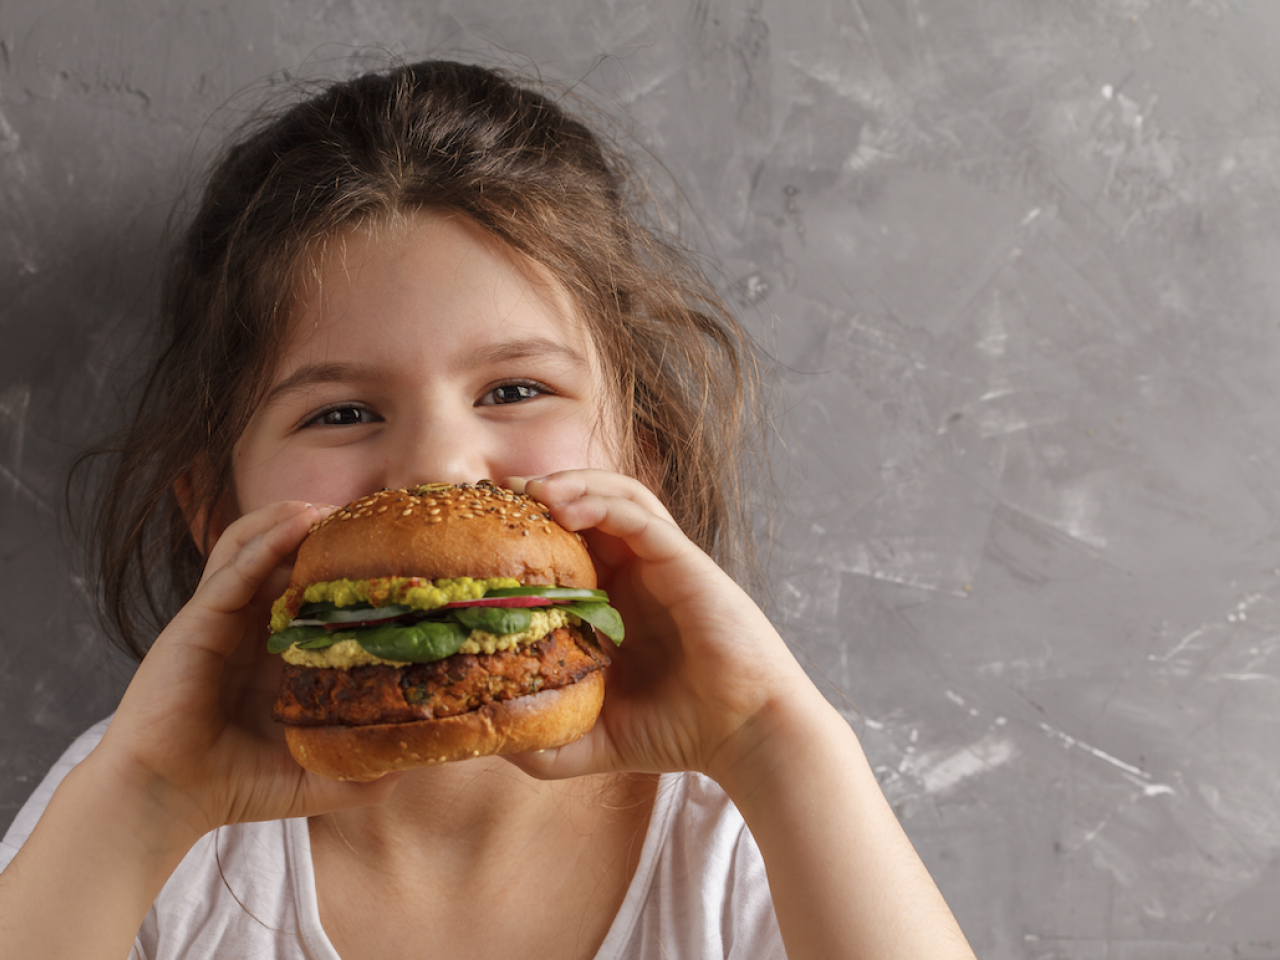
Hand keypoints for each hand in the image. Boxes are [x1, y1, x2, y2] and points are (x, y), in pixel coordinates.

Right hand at [94, 500, 399, 849]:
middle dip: (324, 533)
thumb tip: (413, 763)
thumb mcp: (314, 777)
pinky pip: (233, 568)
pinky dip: (265, 540)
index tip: (393, 555)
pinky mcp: (196, 621)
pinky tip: (299, 522)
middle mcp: (248, 626)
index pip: (312, 591)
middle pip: (284, 556)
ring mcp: (221, 619)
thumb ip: (361, 772)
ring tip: (329, 508)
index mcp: (275, 651)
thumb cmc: (236, 786)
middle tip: (368, 518)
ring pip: (253, 545)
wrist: (167, 800)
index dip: (346, 568)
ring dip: (290, 519)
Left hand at [502, 470, 814, 783]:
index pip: (571, 545)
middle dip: (543, 492)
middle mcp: (640, 574)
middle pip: (590, 506)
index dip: (530, 530)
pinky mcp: (685, 562)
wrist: (745, 735)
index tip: (483, 530)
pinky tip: (565, 506)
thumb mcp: (593, 740)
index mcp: (618, 603)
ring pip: (617, 497)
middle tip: (497, 494)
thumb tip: (486, 740)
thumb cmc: (679, 734)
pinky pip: (641, 516)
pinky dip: (602, 502)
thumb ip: (545, 738)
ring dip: (572, 483)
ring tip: (531, 489)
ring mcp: (664, 564)